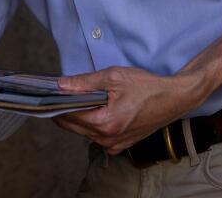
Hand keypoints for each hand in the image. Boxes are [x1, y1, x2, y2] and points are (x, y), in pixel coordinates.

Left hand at [53, 67, 206, 153]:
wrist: (175, 99)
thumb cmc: (147, 86)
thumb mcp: (114, 77)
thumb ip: (84, 82)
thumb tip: (60, 85)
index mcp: (106, 123)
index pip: (69, 115)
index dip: (56, 102)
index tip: (46, 93)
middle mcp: (109, 139)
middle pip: (73, 126)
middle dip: (63, 110)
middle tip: (57, 93)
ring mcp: (115, 145)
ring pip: (83, 132)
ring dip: (76, 116)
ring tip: (75, 98)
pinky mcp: (121, 145)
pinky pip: (96, 136)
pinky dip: (90, 124)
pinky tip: (92, 109)